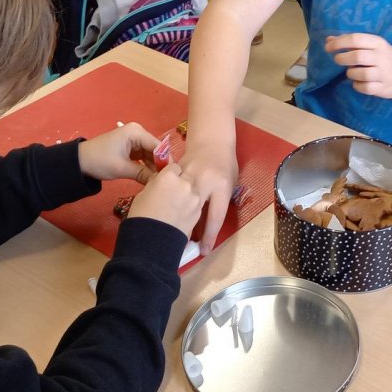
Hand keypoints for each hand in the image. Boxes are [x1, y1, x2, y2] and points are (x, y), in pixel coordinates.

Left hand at [78, 122, 159, 181]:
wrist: (79, 161)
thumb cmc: (99, 161)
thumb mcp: (122, 168)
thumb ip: (143, 173)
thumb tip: (159, 181)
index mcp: (136, 132)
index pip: (157, 146)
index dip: (165, 160)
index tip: (171, 176)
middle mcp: (137, 132)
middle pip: (155, 149)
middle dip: (159, 164)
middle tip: (165, 180)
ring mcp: (134, 139)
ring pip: (150, 154)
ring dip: (153, 166)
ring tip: (158, 180)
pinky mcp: (131, 147)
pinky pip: (143, 156)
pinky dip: (146, 165)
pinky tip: (150, 176)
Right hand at [125, 163, 202, 236]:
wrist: (151, 241)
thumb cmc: (141, 215)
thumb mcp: (144, 193)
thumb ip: (156, 183)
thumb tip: (160, 181)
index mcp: (169, 176)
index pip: (174, 167)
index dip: (170, 174)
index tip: (167, 181)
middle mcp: (185, 183)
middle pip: (187, 177)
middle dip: (182, 182)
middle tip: (172, 193)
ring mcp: (195, 197)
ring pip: (194, 190)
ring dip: (188, 194)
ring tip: (177, 205)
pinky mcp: (199, 212)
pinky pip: (195, 204)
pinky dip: (190, 207)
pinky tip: (180, 214)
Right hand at [178, 139, 238, 254]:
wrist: (211, 141)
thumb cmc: (225, 164)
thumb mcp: (230, 183)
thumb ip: (221, 201)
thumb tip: (209, 225)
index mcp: (221, 186)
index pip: (215, 216)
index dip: (209, 236)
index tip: (204, 251)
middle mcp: (204, 181)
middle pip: (194, 209)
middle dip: (188, 229)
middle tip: (182, 247)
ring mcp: (187, 174)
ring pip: (179, 199)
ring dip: (175, 216)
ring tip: (169, 232)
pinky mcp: (176, 170)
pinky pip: (170, 188)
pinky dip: (168, 201)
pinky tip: (162, 213)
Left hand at [325, 33, 391, 99]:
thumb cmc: (386, 58)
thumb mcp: (373, 46)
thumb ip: (351, 43)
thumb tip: (329, 40)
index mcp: (379, 43)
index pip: (356, 39)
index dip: (339, 43)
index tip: (328, 47)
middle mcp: (382, 57)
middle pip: (357, 56)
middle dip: (342, 58)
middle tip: (338, 60)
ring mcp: (384, 74)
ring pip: (360, 73)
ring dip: (350, 73)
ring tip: (352, 72)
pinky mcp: (383, 89)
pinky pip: (365, 88)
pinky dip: (357, 86)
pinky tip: (359, 83)